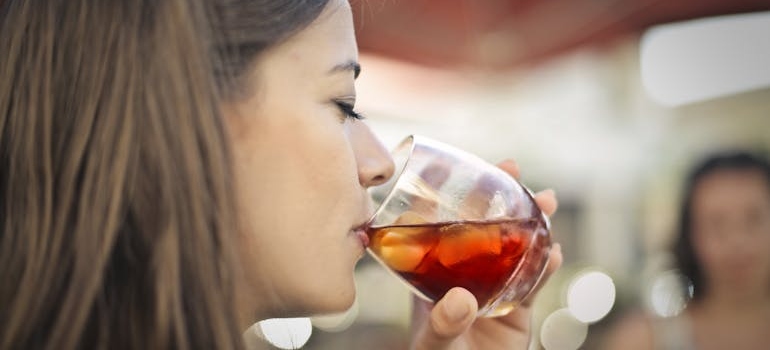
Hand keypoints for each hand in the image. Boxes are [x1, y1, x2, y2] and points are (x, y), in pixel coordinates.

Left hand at [409, 159, 561, 349]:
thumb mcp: (431, 343)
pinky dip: (546, 266)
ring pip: (516, 247)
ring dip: (532, 223)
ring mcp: (494, 287)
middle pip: (485, 226)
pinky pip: (534, 283)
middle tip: (515, 170)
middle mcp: (466, 272)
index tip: (466, 168)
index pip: (442, 224)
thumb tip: (462, 299)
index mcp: (435, 271)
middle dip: (501, 197)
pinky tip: (555, 253)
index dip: (455, 193)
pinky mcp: (518, 309)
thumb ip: (442, 323)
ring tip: (547, 202)